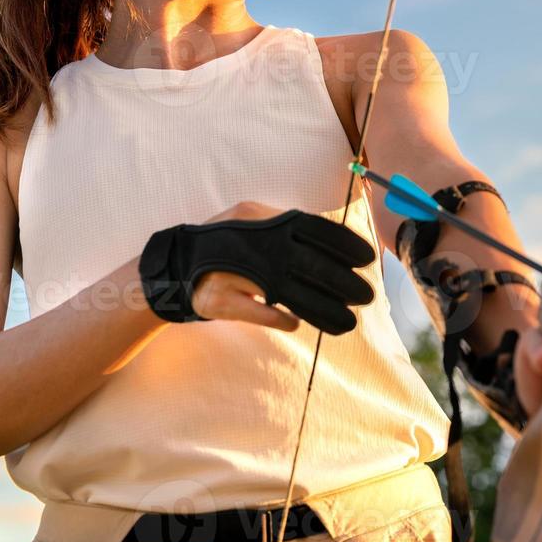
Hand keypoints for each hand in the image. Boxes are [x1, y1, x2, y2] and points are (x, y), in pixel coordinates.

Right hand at [140, 201, 375, 333]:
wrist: (173, 267)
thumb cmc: (227, 247)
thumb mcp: (255, 225)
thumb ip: (289, 230)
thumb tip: (334, 242)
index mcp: (261, 219)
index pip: (313, 228)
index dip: (344, 244)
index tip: (368, 258)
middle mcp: (250, 242)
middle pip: (308, 264)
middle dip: (343, 282)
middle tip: (367, 295)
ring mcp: (232, 272)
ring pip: (289, 293)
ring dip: (323, 309)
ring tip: (346, 321)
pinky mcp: (216, 300)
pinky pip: (258, 313)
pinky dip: (281, 318)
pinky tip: (297, 322)